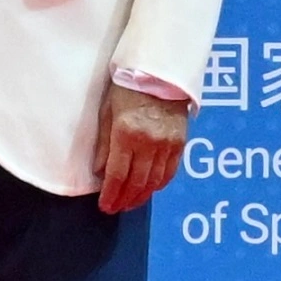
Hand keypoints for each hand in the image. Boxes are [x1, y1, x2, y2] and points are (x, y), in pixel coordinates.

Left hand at [94, 84, 189, 212]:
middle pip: (136, 182)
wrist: (160, 72)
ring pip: (154, 181)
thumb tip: (100, 172)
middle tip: (116, 209)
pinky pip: (170, 171)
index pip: (117, 174)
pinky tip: (150, 189)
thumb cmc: (127, 88)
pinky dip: (159, 184)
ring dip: (141, 196)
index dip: (111, 195)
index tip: (105, 207)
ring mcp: (167, 144)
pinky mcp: (180, 142)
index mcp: (126, 133)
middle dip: (124, 200)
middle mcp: (148, 142)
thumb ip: (104, 144)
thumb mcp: (107, 111)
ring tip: (131, 203)